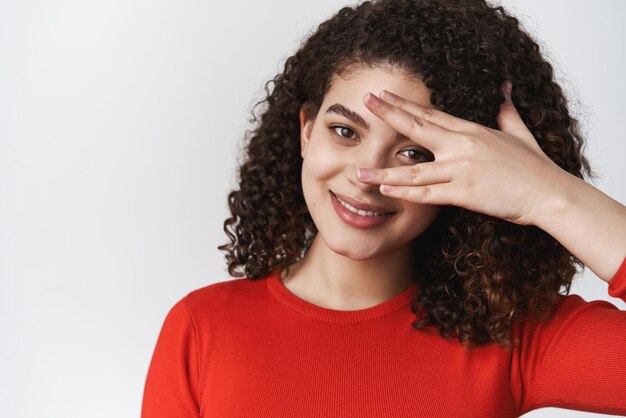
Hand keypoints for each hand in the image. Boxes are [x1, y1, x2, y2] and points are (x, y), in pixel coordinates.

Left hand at [358, 81, 566, 225]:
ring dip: (384, 171)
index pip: (430, 113)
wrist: (550, 194)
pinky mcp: (465, 194)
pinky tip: (385, 191)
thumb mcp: (520, 133)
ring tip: (359, 172)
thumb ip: (507, 111)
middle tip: (366, 103)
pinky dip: (405, 193)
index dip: (404, 104)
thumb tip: (506, 88)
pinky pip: (428, 194)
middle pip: (417, 127)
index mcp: (471, 131)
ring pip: (414, 170)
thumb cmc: (535, 167)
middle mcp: (462, 146)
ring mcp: (461, 169)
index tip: (384, 95)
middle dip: (388, 115)